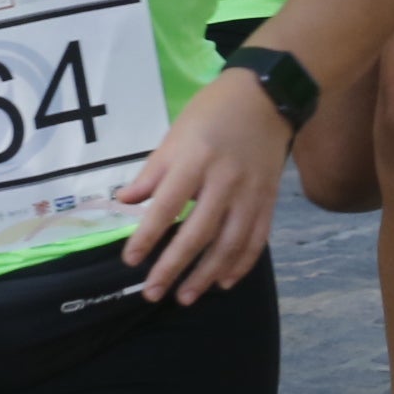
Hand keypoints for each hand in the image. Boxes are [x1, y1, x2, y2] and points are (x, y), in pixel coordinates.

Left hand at [112, 67, 294, 303]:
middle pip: (198, 232)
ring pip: (230, 242)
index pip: (167, 206)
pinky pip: (257, 238)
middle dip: (174, 267)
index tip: (131, 261)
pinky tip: (224, 282)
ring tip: (186, 297)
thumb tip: (125, 201)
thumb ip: (152, 172)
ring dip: (207, 274)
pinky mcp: (269, 199)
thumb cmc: (212, 112)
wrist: (267, 97)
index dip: (147, 236)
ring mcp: (250, 192)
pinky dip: (241, 264)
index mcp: (195, 160)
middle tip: (153, 293)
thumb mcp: (175, 135)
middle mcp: (224, 180)